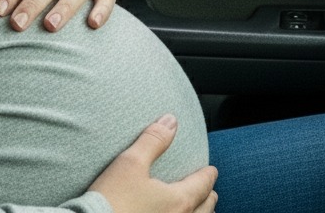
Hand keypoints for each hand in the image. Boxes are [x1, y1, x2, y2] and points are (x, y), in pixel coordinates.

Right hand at [90, 115, 217, 212]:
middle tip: (210, 190)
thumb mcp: (131, 163)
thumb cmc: (112, 199)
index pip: (202, 186)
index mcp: (178, 201)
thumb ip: (153, 140)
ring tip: (199, 209)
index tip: (212, 171)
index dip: (208, 176)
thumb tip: (171, 121)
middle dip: (209, 197)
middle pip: (205, 209)